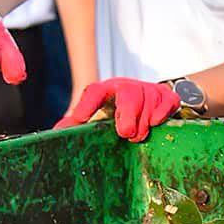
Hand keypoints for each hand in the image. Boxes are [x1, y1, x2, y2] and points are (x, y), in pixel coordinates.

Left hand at [55, 78, 179, 141]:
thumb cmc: (117, 111)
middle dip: (128, 114)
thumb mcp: (97, 114)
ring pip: (149, 100)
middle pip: (128, 94)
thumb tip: (55, 134)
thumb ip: (77, 122)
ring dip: (144, 122)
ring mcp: (148, 89)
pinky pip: (168, 101)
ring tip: (137, 136)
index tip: (81, 118)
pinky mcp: (167, 95)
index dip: (87, 104)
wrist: (147, 99)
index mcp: (106, 90)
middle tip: (125, 134)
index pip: (94, 92)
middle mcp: (127, 86)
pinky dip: (163, 112)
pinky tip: (156, 122)